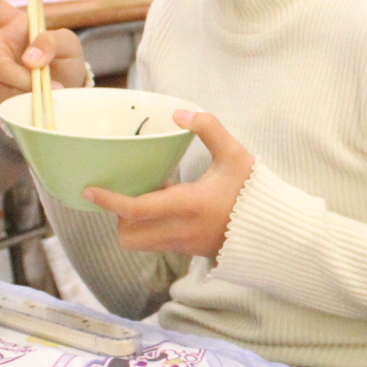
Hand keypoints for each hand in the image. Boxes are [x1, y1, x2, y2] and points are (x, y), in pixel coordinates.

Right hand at [0, 0, 88, 106]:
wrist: (65, 93)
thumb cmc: (63, 61)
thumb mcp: (68, 45)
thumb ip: (53, 42)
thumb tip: (29, 57)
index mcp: (14, 24)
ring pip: (0, 72)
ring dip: (25, 81)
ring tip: (48, 86)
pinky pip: (4, 93)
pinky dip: (23, 96)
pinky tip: (33, 95)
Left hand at [87, 110, 255, 258]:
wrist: (277, 230)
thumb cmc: (255, 191)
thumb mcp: (236, 154)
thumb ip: (209, 128)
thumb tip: (180, 114)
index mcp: (188, 205)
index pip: (136, 210)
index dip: (109, 201)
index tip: (90, 190)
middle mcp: (181, 230)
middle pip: (128, 236)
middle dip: (120, 218)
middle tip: (129, 194)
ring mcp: (185, 245)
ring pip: (141, 243)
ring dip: (136, 224)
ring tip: (152, 199)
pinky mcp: (192, 252)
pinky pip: (159, 243)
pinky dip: (154, 228)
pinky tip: (171, 207)